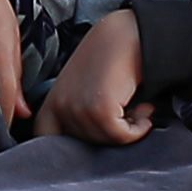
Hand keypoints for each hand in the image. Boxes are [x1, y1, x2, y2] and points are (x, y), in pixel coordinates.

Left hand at [39, 4, 156, 147]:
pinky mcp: (99, 109)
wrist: (127, 35)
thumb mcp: (83, 91)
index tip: (92, 145)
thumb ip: (80, 118)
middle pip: (87, 150)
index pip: (47, 143)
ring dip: (128, 128)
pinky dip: (139, 127)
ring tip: (133, 104)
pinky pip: (123, 136)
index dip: (68, 152)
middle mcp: (59, 107)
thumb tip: (92, 155)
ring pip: (108, 142)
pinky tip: (143, 109)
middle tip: (124, 112)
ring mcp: (77, 109)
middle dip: (110, 136)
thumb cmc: (110, 62)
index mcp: (52, 104)